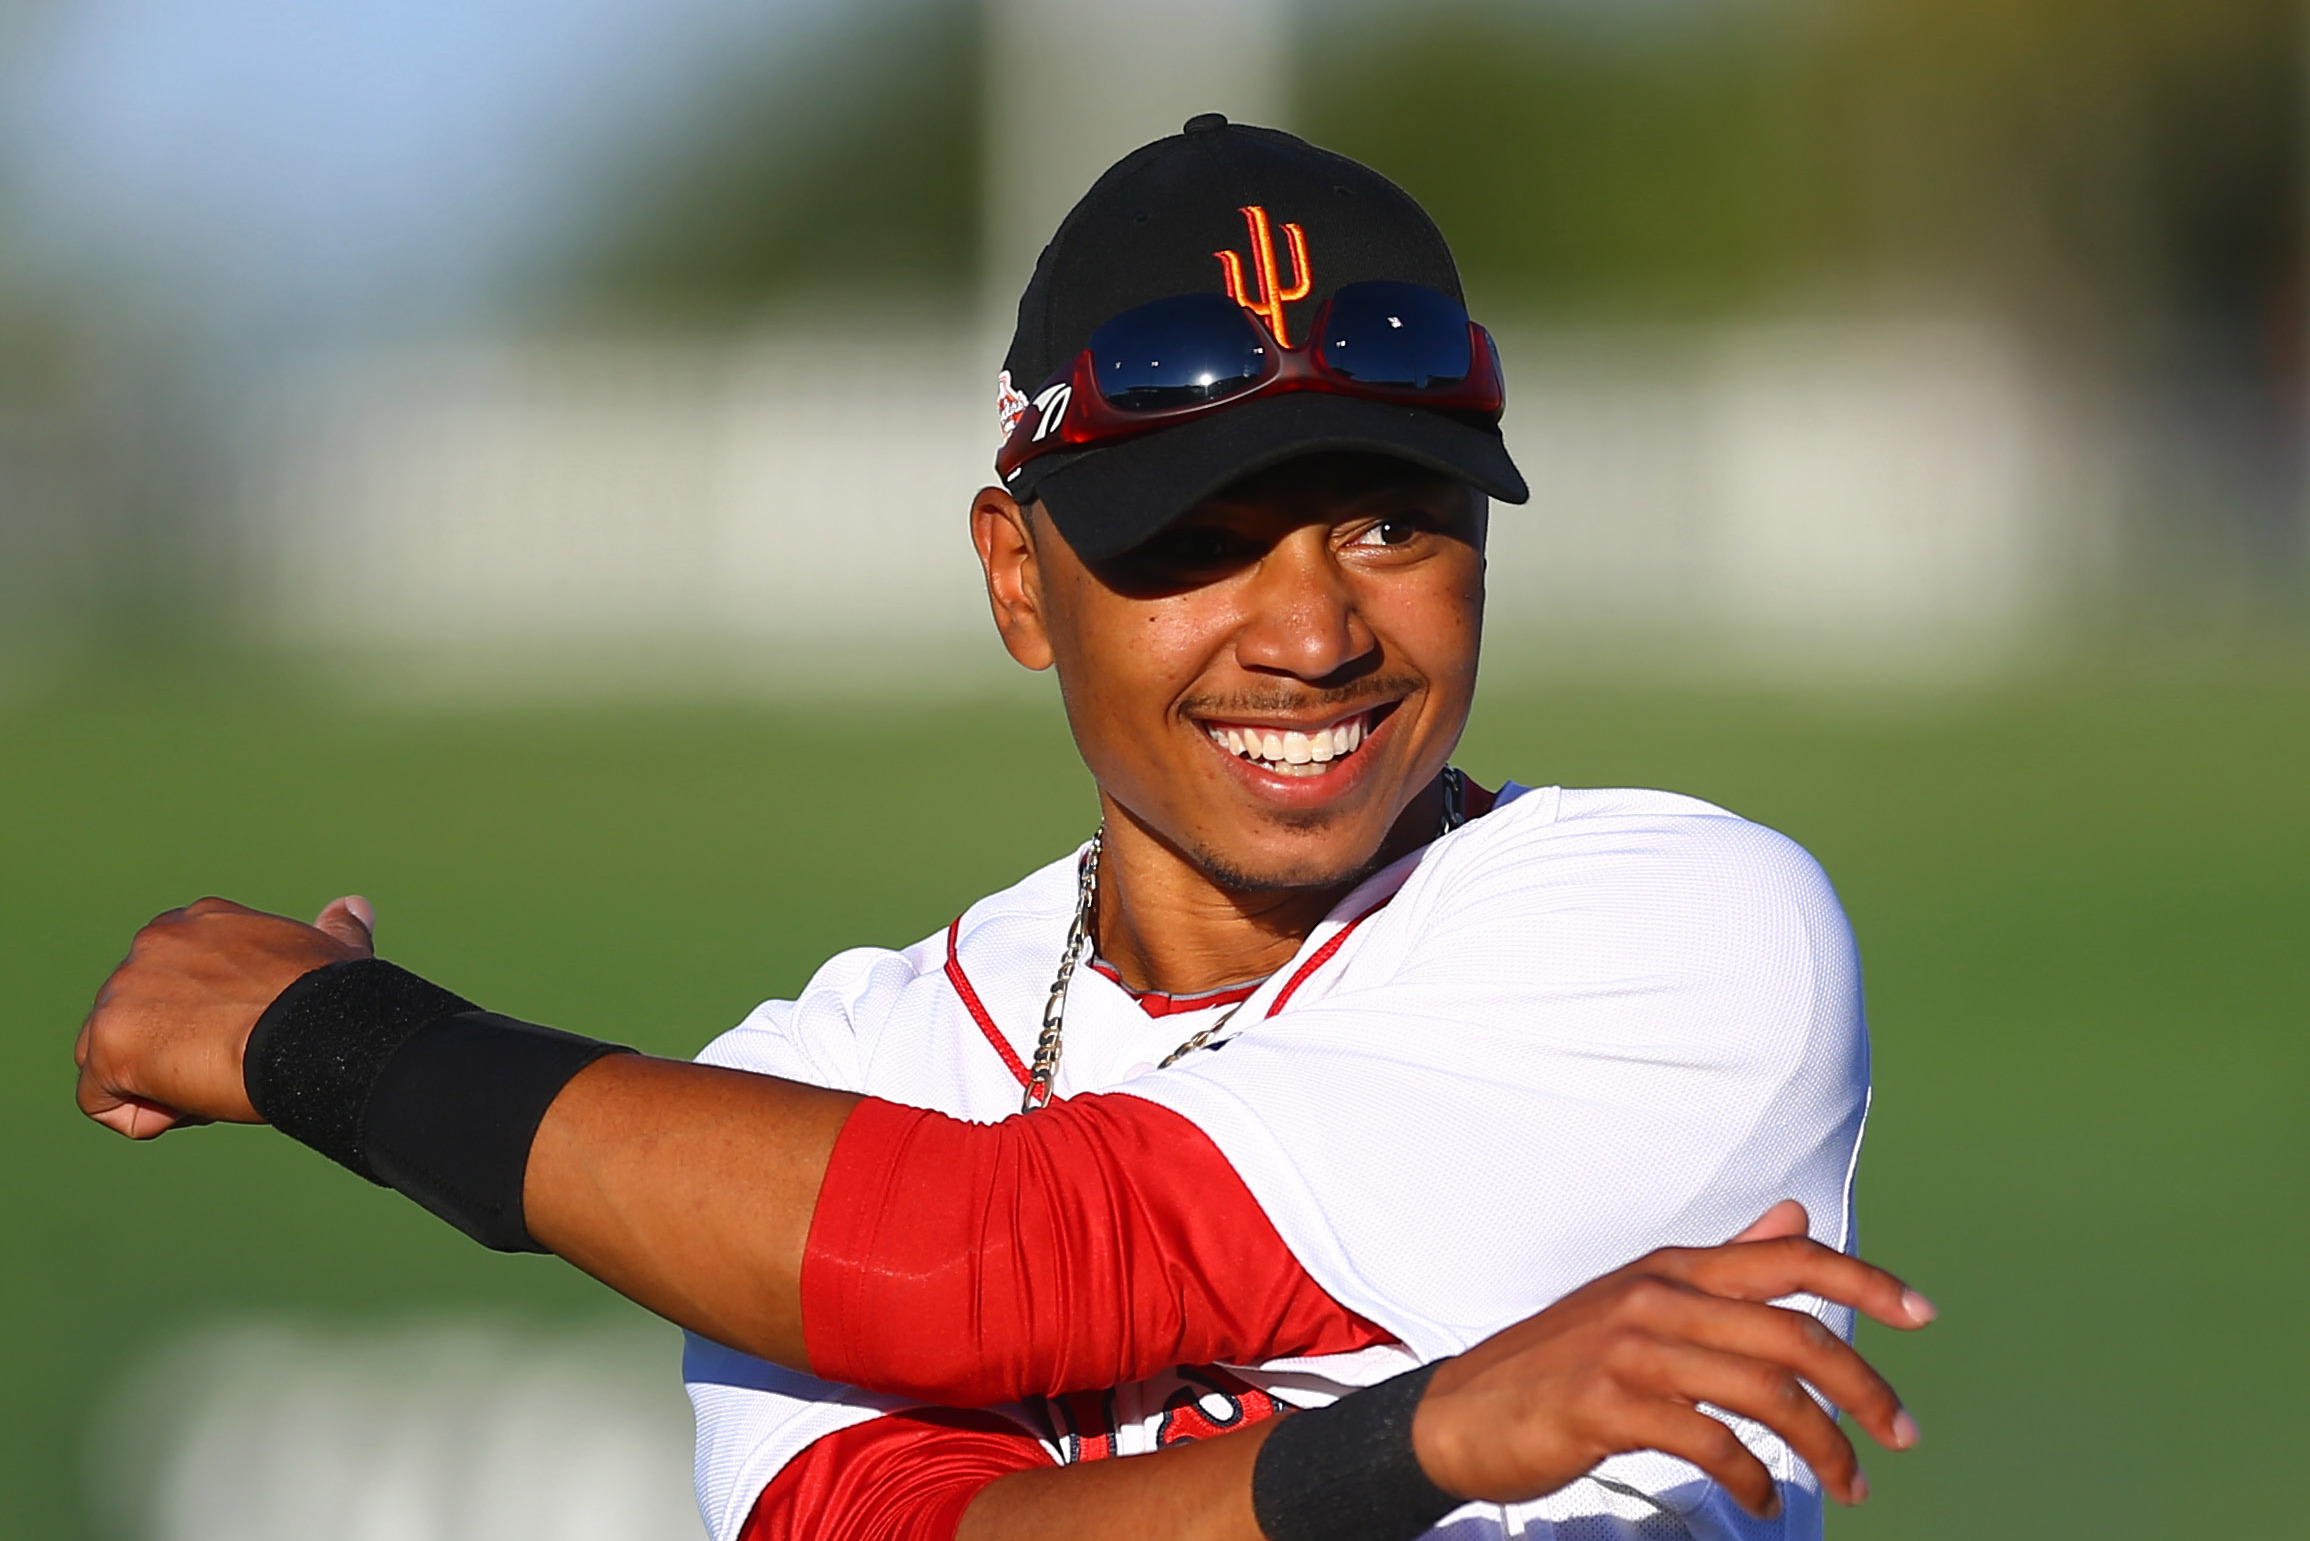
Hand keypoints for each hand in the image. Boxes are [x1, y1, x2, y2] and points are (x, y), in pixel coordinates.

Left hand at [74, 895, 376, 1138]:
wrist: (316, 1034)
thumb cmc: (334, 999)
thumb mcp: (337, 951)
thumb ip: (336, 929)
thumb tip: (354, 906)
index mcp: (199, 922)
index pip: (171, 980)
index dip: (207, 1018)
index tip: (249, 1034)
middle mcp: (151, 944)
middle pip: (137, 1017)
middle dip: (177, 1049)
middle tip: (235, 1062)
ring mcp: (123, 991)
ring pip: (113, 1059)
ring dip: (160, 1082)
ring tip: (219, 1082)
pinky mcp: (110, 1043)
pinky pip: (102, 1101)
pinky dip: (147, 1116)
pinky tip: (199, 1102)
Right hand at [1412, 1201, 1931, 1517]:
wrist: (1461, 1413)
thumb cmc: (1559, 1359)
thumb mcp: (1641, 1296)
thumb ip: (1724, 1263)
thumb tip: (1793, 1218)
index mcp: (1674, 1267)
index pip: (1788, 1258)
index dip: (1864, 1281)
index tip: (1922, 1315)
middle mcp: (1658, 1297)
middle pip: (1793, 1332)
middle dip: (1863, 1390)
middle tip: (1901, 1436)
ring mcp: (1631, 1350)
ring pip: (1765, 1391)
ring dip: (1824, 1447)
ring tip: (1851, 1484)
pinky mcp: (1607, 1405)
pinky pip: (1711, 1443)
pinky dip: (1753, 1480)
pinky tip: (1763, 1499)